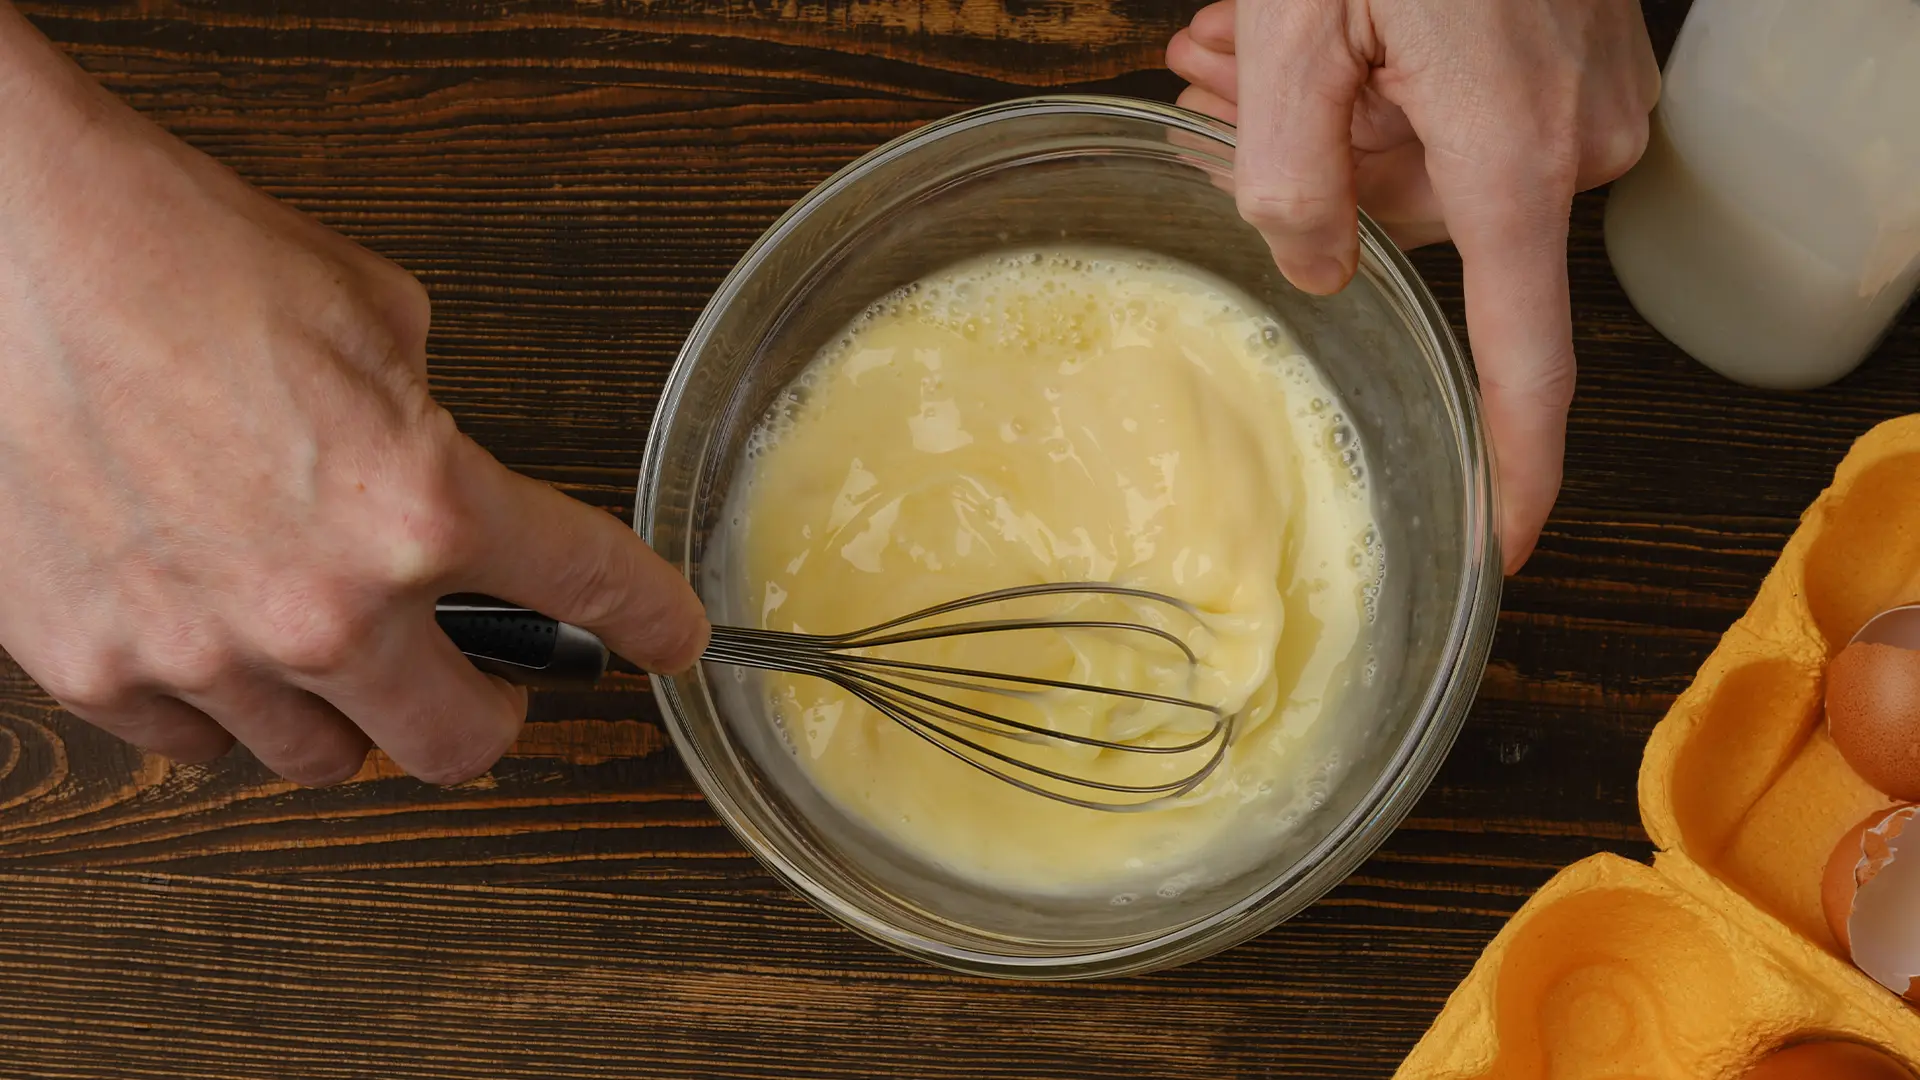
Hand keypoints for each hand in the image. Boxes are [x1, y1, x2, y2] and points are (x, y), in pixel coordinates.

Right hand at [0, 6, 707, 784]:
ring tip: (344, 655)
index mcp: (418, 503)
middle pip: (459, 745)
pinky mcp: (92, 665)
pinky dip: (230, 711)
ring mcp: (203, 650)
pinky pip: (195, 745)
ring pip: (323, 761)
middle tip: (490, 679)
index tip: (669, 642)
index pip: (586, 587)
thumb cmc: (174, 254)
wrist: (4, 242)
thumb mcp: (374, 315)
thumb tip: (436, 468)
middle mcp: (322, 603)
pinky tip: (230, 649)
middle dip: (492, 712)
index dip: (648, 622)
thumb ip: (428, 422)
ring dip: (354, 716)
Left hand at [1167, 0, 1659, 570]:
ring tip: (1232, 31)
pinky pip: (1466, 112)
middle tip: (1201, 79)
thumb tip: (1314, 271)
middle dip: (1301, 169)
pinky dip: (1380, 83)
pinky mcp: (1578, 58)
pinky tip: (1318, 25)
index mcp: (1507, 158)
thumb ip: (1289, 177)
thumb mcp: (1296, 28)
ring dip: (1322, 113)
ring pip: (1428, 162)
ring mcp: (1586, 97)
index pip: (1525, 359)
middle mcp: (1567, 143)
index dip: (1518, 465)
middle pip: (1417, 226)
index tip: (1506, 544)